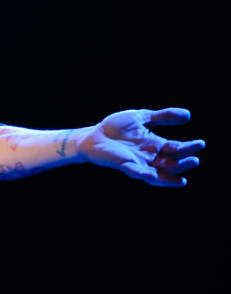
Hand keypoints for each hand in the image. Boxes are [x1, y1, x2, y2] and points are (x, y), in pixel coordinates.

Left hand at [78, 108, 203, 185]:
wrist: (93, 135)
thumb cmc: (115, 127)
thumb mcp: (142, 117)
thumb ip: (163, 116)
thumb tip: (188, 115)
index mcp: (155, 145)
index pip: (176, 148)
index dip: (189, 147)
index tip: (201, 144)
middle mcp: (149, 156)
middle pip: (171, 163)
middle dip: (184, 163)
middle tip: (195, 160)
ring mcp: (137, 162)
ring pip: (158, 173)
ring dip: (170, 176)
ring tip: (183, 177)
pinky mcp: (124, 165)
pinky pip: (136, 172)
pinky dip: (145, 175)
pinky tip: (153, 175)